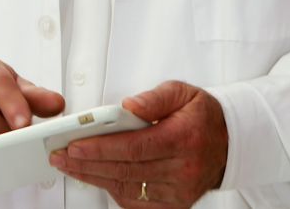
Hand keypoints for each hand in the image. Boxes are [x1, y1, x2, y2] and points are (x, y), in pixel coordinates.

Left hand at [49, 81, 227, 207]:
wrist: (230, 142)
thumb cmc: (202, 116)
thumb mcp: (182, 92)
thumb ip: (153, 97)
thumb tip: (127, 106)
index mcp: (183, 140)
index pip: (134, 148)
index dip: (100, 148)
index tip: (74, 145)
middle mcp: (182, 170)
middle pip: (125, 170)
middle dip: (87, 164)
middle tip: (60, 156)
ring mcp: (179, 192)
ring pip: (127, 188)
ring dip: (93, 178)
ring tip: (69, 165)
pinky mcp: (174, 204)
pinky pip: (136, 201)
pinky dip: (112, 189)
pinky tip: (94, 177)